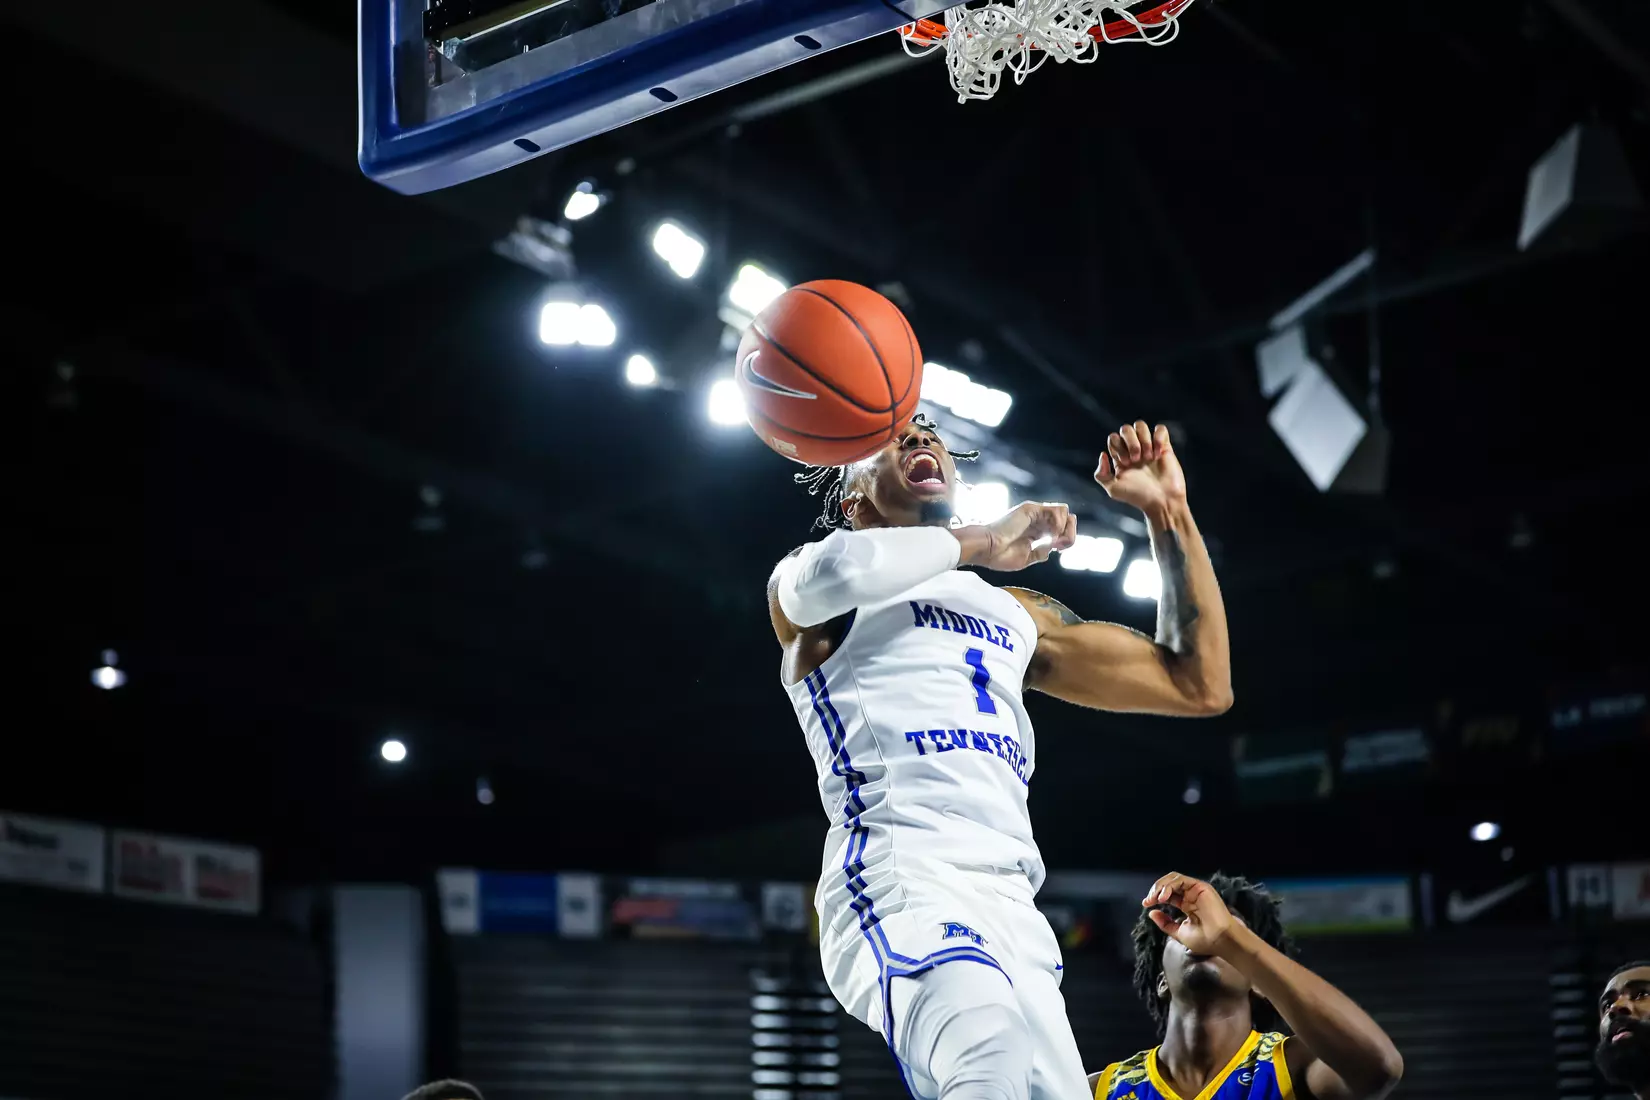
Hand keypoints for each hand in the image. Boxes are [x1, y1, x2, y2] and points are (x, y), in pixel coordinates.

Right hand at [958, 501, 1076, 571]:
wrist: (985, 549)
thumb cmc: (999, 555)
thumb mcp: (1026, 558)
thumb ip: (1041, 553)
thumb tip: (1052, 548)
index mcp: (1036, 531)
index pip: (1061, 529)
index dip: (1066, 539)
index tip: (1058, 550)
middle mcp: (1037, 520)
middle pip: (1067, 519)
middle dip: (1069, 533)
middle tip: (1059, 546)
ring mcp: (1035, 513)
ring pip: (1064, 512)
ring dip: (1065, 528)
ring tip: (1054, 539)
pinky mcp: (1031, 509)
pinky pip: (1057, 510)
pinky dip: (1059, 523)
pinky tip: (1050, 534)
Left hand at [1096, 422, 1185, 514]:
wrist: (1162, 501)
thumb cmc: (1138, 497)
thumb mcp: (1113, 489)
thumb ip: (1101, 474)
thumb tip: (1103, 454)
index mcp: (1121, 457)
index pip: (1113, 438)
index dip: (1117, 446)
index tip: (1125, 462)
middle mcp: (1134, 450)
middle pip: (1125, 429)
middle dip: (1129, 442)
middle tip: (1136, 460)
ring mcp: (1149, 447)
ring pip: (1141, 425)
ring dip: (1143, 439)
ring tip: (1148, 457)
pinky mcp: (1165, 447)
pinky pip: (1161, 429)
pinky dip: (1158, 437)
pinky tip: (1158, 453)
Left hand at [1144, 872, 1235, 956]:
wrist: (1220, 940)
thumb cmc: (1204, 940)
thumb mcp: (1179, 932)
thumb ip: (1165, 923)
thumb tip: (1151, 912)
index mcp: (1186, 905)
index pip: (1168, 895)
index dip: (1155, 897)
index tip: (1145, 904)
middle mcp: (1190, 896)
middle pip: (1169, 884)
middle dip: (1155, 890)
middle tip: (1148, 900)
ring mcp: (1196, 890)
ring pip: (1174, 879)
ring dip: (1161, 886)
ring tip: (1155, 898)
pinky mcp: (1200, 887)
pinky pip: (1181, 880)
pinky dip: (1169, 886)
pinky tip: (1164, 897)